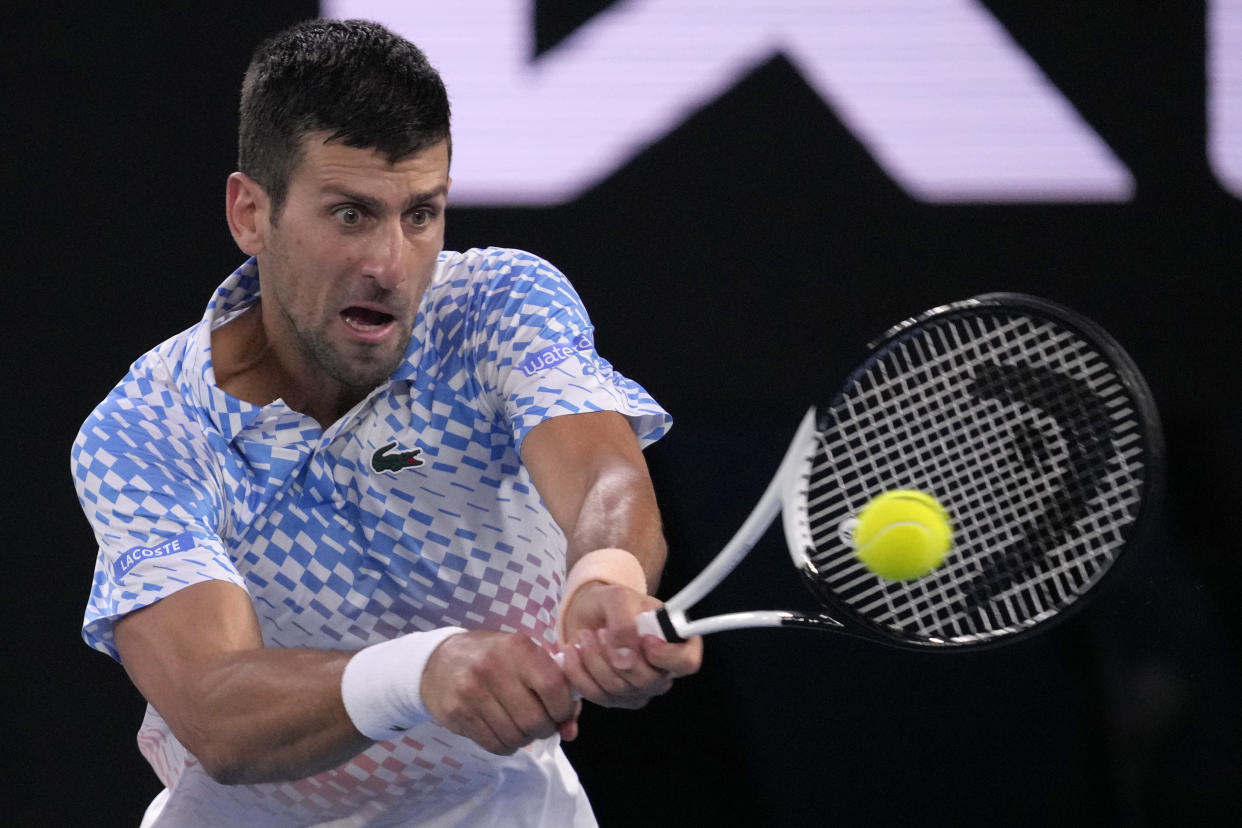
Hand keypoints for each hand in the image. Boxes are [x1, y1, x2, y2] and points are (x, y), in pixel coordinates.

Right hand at [420, 630, 580, 753]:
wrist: (438, 660)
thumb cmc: (493, 658)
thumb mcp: (524, 658)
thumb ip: (554, 688)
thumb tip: (571, 731)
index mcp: (518, 647)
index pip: (554, 687)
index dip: (564, 708)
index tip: (560, 712)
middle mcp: (494, 667)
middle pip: (535, 720)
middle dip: (544, 729)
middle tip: (539, 723)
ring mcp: (472, 691)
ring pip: (516, 737)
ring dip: (525, 739)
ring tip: (519, 726)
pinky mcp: (458, 713)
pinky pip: (495, 745)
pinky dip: (506, 745)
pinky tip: (503, 731)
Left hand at [557, 581, 702, 708]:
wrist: (589, 614)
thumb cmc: (612, 603)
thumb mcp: (619, 597)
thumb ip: (625, 622)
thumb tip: (624, 659)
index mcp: (676, 642)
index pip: (687, 661)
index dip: (667, 655)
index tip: (644, 639)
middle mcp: (663, 671)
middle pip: (647, 680)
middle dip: (616, 655)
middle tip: (600, 632)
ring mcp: (640, 689)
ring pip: (618, 689)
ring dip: (594, 660)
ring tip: (584, 637)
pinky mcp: (615, 699)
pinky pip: (597, 696)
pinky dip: (579, 673)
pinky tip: (573, 653)